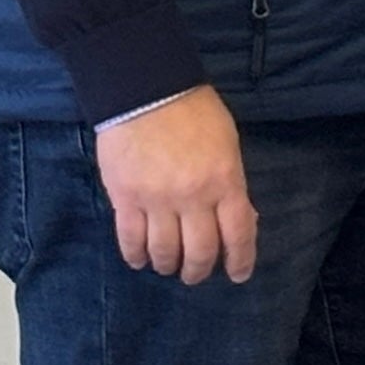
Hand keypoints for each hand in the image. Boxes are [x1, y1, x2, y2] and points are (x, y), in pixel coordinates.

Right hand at [94, 85, 257, 285]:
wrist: (147, 90)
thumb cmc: (194, 111)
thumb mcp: (228, 144)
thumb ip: (230, 183)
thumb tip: (236, 217)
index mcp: (225, 181)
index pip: (238, 233)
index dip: (240, 259)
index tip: (237, 274)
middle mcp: (192, 197)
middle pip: (199, 251)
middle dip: (199, 270)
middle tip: (195, 274)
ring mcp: (156, 200)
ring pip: (163, 251)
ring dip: (167, 265)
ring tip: (168, 266)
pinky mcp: (124, 198)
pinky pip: (130, 239)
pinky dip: (135, 256)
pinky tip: (139, 260)